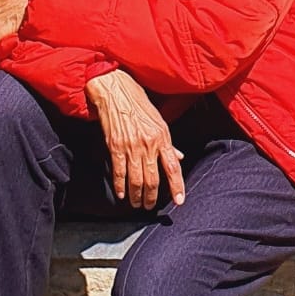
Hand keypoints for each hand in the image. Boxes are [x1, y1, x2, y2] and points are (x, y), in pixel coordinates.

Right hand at [86, 69, 184, 209]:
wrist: (115, 90)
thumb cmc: (137, 102)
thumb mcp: (159, 120)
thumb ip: (168, 142)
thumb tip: (179, 157)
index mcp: (162, 136)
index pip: (173, 167)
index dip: (177, 186)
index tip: (179, 200)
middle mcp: (148, 143)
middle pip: (153, 179)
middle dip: (152, 197)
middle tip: (150, 206)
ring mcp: (131, 146)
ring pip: (137, 179)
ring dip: (137, 195)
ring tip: (137, 203)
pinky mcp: (115, 146)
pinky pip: (119, 172)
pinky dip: (120, 186)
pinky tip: (122, 194)